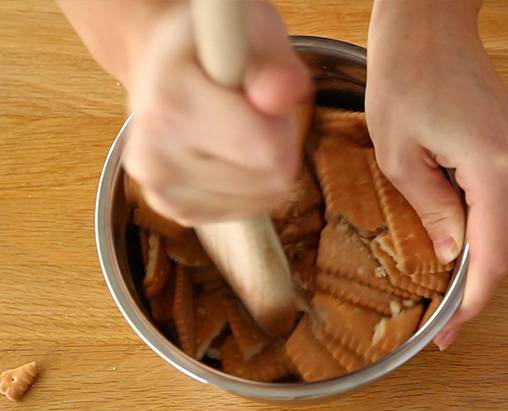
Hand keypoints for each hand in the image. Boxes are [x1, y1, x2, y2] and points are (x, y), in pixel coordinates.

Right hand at [119, 1, 310, 224]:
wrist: (159, 68)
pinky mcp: (171, 210)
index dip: (281, 126)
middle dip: (275, 147)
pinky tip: (225, 156)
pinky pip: (242, 212)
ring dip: (262, 169)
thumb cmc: (209, 46)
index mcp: (171, 104)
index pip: (267, 152)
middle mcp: (154, 157)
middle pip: (268, 181)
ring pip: (259, 201)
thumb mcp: (248, 32)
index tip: (262, 98)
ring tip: (233, 130)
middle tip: (247, 113)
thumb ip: (273, 63)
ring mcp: (159, 190)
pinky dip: (248, 188)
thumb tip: (283, 94)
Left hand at [366, 0, 507, 349]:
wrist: (426, 26)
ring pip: (496, 224)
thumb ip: (431, 210)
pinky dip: (471, 225)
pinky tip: (445, 238)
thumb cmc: (403, 78)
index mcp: (494, 169)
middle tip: (431, 316)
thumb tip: (454, 256)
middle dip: (464, 283)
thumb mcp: (399, 155)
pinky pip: (494, 201)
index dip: (471, 302)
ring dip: (465, 253)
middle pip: (497, 244)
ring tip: (431, 281)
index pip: (493, 256)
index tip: (447, 331)